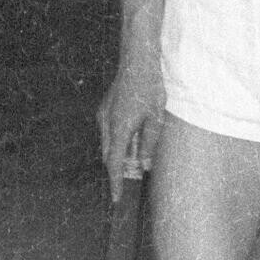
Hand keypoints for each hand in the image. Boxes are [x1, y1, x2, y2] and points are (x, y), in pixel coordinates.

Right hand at [97, 50, 162, 194]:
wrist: (138, 60)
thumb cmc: (150, 88)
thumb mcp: (156, 119)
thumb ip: (148, 144)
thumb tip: (143, 165)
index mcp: (118, 129)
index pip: (113, 164)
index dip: (115, 183)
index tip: (117, 199)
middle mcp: (106, 123)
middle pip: (109, 155)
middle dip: (118, 170)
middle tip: (131, 182)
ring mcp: (104, 114)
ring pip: (108, 144)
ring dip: (119, 154)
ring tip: (134, 160)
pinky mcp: (106, 108)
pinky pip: (109, 132)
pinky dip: (118, 141)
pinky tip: (131, 139)